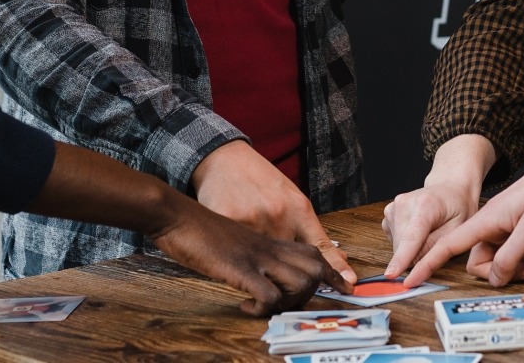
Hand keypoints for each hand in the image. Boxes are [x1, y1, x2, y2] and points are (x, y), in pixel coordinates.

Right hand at [27, 142, 345, 314]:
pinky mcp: (240, 267)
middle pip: (316, 269)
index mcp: (272, 237)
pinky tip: (244, 307)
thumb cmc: (203, 228)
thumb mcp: (239, 237)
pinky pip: (269, 296)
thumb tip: (267, 274)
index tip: (345, 288)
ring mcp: (257, 256)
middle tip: (285, 303)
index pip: (316, 251)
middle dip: (310, 293)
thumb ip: (256, 251)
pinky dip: (262, 310)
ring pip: (301, 283)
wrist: (178, 214)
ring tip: (264, 306)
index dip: (334, 272)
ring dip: (288, 303)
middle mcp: (271, 245)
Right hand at [382, 179, 476, 277]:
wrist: (449, 188)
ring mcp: (393, 207)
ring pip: (396, 245)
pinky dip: (405, 242)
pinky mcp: (388, 213)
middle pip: (402, 246)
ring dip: (411, 249)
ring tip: (428, 232)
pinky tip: (418, 231)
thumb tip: (415, 265)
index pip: (411, 237)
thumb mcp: (458, 230)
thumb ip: (436, 248)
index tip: (391, 274)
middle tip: (435, 243)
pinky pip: (394, 240)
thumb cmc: (457, 208)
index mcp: (425, 204)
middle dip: (415, 255)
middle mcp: (404, 203)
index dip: (402, 258)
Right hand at [405, 154, 523, 287]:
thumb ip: (509, 256)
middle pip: (480, 259)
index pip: (449, 244)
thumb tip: (493, 279)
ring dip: (518, 267)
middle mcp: (492, 222)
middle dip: (501, 272)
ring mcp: (507, 223)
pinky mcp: (520, 225)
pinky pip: (514, 250)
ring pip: (500, 257)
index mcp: (487, 220)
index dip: (428, 262)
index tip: (410, 278)